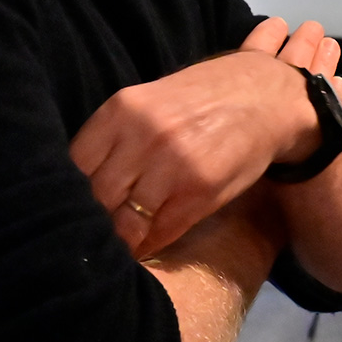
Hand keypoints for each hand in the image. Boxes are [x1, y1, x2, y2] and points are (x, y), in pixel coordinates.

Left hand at [69, 17, 338, 257]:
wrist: (270, 97)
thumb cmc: (206, 99)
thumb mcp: (153, 103)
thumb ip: (117, 137)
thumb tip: (78, 183)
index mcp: (123, 109)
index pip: (74, 165)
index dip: (71, 193)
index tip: (75, 207)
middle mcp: (143, 134)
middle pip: (96, 196)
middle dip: (95, 219)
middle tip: (96, 231)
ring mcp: (172, 163)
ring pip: (124, 220)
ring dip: (122, 237)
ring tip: (121, 242)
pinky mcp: (199, 191)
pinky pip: (158, 233)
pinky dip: (149, 244)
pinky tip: (148, 243)